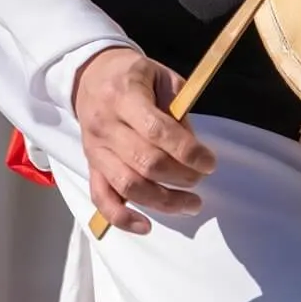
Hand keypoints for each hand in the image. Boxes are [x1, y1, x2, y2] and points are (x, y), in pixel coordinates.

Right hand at [73, 46, 215, 234]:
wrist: (91, 75)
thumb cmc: (134, 75)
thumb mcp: (161, 76)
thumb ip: (178, 110)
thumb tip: (193, 147)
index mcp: (125, 95)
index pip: (157, 131)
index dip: (187, 151)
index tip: (210, 162)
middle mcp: (105, 125)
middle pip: (145, 162)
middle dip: (180, 177)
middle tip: (201, 179)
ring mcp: (95, 149)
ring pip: (128, 185)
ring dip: (163, 202)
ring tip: (191, 204)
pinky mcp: (90, 166)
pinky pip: (101, 199)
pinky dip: (122, 218)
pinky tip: (147, 226)